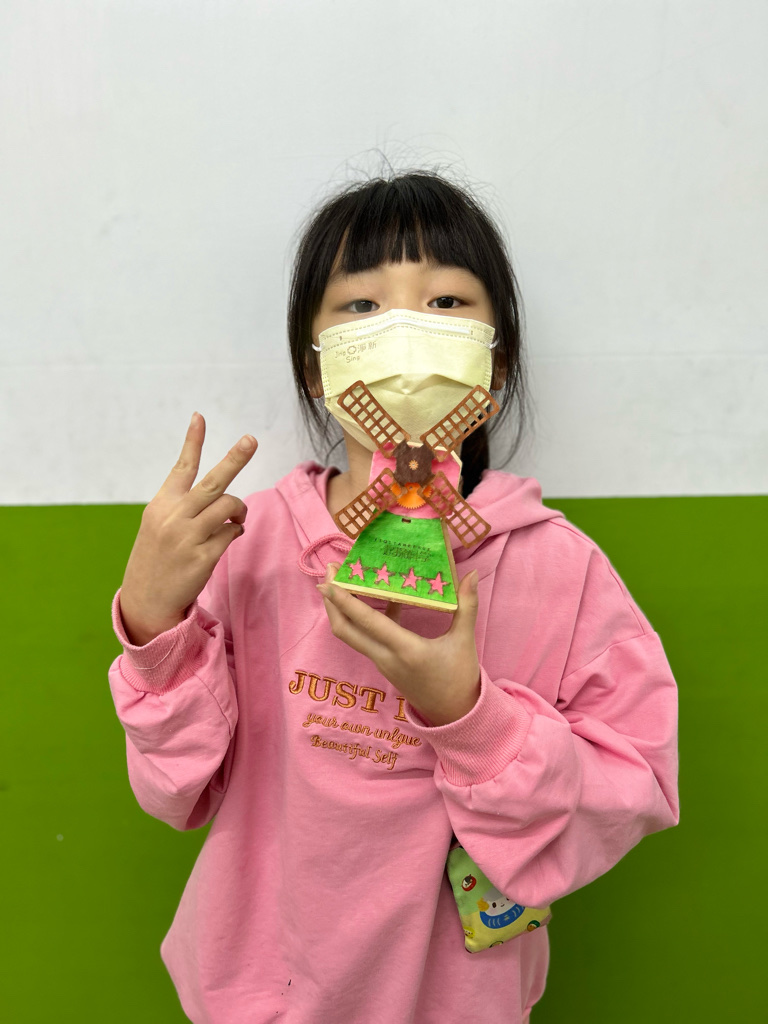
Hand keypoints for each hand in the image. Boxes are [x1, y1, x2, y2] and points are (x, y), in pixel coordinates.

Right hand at [119, 413, 256, 644]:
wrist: (146, 599)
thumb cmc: (157, 557)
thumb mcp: (159, 525)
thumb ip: (185, 507)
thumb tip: (225, 500)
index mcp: (162, 504)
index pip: (181, 467)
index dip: (192, 441)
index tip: (199, 416)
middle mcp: (174, 517)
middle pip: (213, 482)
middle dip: (235, 458)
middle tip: (251, 439)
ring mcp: (189, 537)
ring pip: (228, 506)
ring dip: (238, 510)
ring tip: (236, 518)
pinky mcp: (204, 557)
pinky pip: (232, 533)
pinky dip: (235, 531)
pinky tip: (228, 536)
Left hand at [317, 565, 480, 725]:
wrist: (454, 714)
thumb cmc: (460, 677)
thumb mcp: (465, 640)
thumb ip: (467, 605)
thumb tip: (471, 574)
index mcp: (405, 649)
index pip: (367, 622)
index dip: (345, 600)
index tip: (330, 580)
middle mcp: (386, 657)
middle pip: (344, 630)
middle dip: (332, 602)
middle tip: (328, 572)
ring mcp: (382, 662)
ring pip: (352, 635)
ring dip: (342, 609)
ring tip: (342, 580)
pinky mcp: (384, 664)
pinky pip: (366, 638)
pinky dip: (362, 618)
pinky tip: (378, 597)